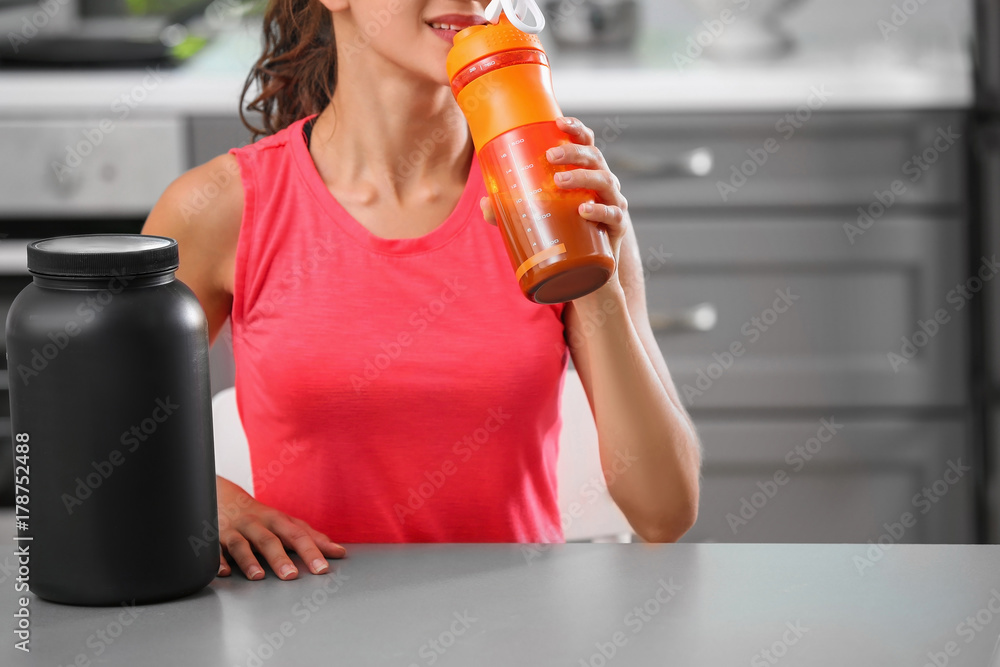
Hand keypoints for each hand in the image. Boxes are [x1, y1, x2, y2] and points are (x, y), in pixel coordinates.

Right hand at [216, 476, 345, 580]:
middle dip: (280, 558)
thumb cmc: (262, 517)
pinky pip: (214, 550)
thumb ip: (311, 537)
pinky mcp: (214, 539)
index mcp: (277, 520)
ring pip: (241, 544)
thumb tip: (339, 552)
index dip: (311, 551)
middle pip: (269, 540)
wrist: (223, 497)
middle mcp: (256, 524)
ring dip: (249, 561)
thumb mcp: (286, 523)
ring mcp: (234, 531)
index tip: (323, 568)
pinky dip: (217, 561)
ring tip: (258, 576)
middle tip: (292, 576)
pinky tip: (223, 572)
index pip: (297, 535)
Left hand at [479, 116, 629, 267]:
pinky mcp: (617, 227)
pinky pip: (613, 214)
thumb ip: (509, 212)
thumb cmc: (564, 233)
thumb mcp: (537, 219)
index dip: (576, 129)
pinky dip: (599, 210)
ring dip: (583, 177)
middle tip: (550, 156)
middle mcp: (602, 182)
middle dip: (573, 152)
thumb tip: (484, 204)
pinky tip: (583, 210)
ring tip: (559, 182)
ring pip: (605, 181)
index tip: (559, 122)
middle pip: (594, 157)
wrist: (587, 270)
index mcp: (585, 172)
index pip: (586, 142)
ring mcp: (613, 202)